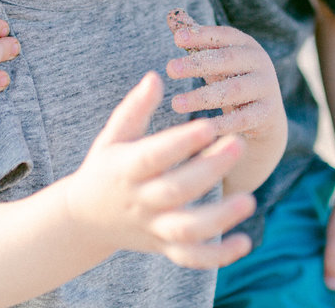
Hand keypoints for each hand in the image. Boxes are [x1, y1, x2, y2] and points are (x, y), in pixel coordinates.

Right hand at [65, 73, 256, 269]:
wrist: (85, 220)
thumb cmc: (106, 167)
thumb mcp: (113, 136)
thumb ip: (134, 108)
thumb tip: (155, 76)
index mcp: (126, 169)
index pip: (154, 156)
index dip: (180, 142)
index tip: (208, 124)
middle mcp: (140, 201)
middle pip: (176, 190)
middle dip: (209, 170)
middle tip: (239, 144)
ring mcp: (153, 227)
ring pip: (187, 230)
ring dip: (219, 218)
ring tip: (250, 200)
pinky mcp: (165, 247)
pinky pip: (192, 257)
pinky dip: (218, 255)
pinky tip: (245, 243)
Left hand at [164, 10, 283, 138]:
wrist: (264, 117)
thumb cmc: (232, 79)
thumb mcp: (216, 59)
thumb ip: (196, 39)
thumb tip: (171, 15)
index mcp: (246, 44)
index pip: (223, 36)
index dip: (201, 35)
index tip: (176, 39)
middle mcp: (260, 62)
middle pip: (227, 60)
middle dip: (197, 64)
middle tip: (170, 69)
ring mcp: (266, 87)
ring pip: (233, 90)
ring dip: (202, 97)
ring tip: (175, 103)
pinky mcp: (267, 113)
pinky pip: (242, 119)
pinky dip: (221, 124)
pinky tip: (199, 127)